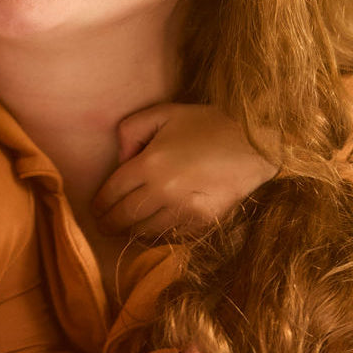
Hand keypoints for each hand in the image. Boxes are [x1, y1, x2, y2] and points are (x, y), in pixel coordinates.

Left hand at [93, 103, 276, 238]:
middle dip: (108, 224)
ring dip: (130, 232)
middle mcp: (162, 191)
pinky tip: (152, 233)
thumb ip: (132, 129)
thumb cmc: (210, 124)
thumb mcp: (165, 113)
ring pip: (143, 233)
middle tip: (103, 226)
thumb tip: (120, 159)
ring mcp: (183, 210)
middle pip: (122, 218)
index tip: (95, 210)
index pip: (110, 194)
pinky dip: (156, 238)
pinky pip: (169, 238)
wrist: (258, 143)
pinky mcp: (202, 223)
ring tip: (125, 230)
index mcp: (149, 164)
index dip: (98, 206)